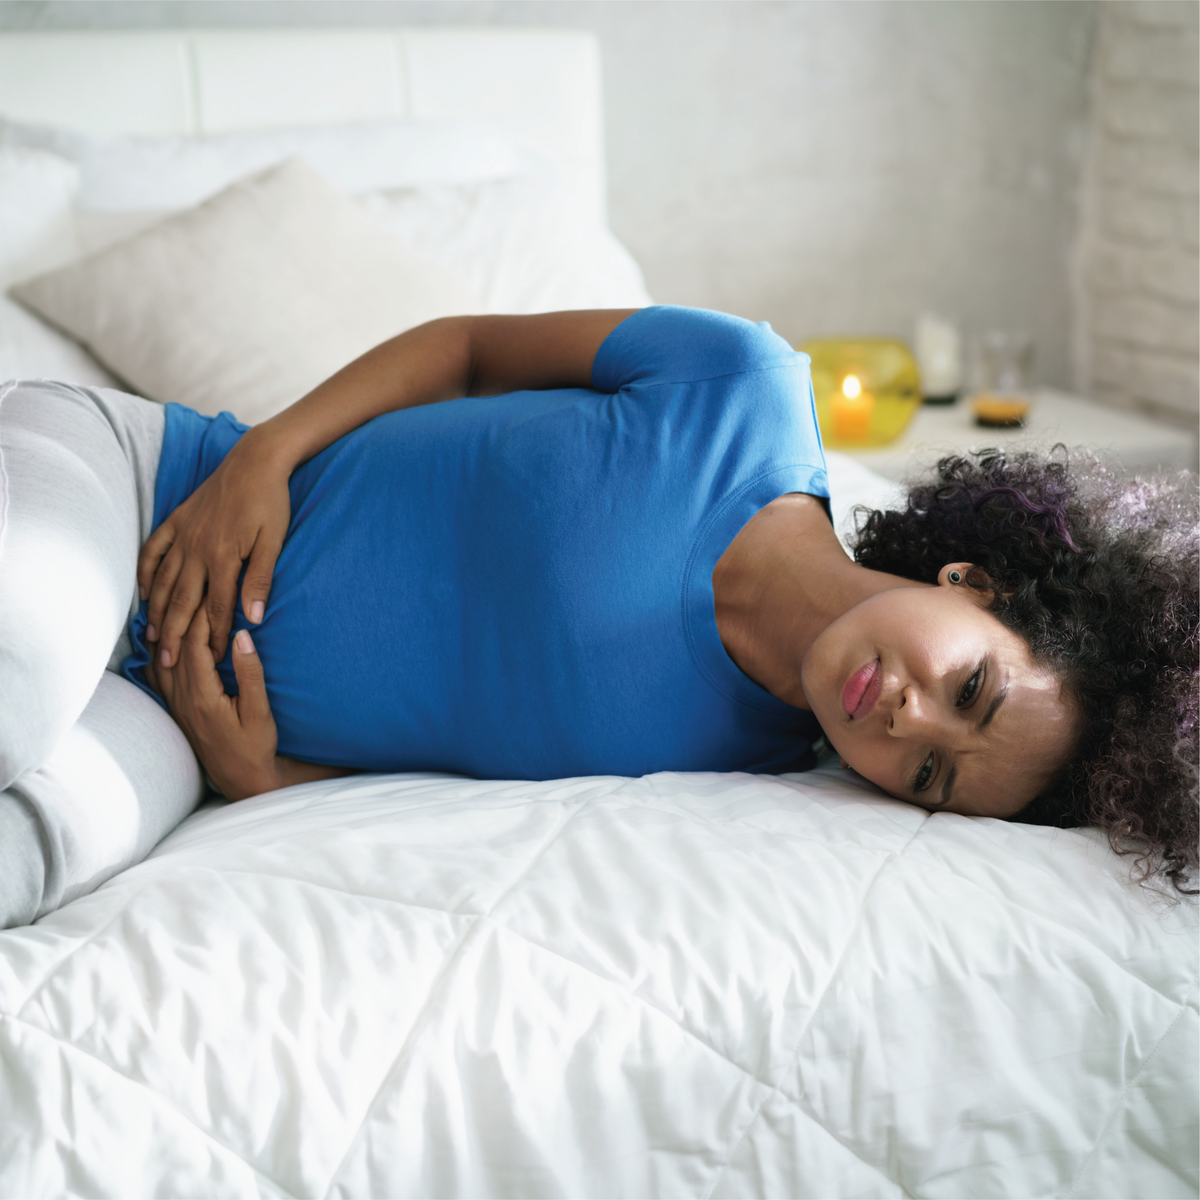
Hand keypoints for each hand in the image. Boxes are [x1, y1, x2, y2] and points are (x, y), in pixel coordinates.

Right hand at [138, 428, 291, 668]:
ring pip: (162, 580)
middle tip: (167, 662)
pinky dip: (145, 572)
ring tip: (150, 637)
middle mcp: (196, 548)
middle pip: (181, 601)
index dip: (213, 636)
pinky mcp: (176, 520)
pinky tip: (142, 593)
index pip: (216, 608)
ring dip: (155, 610)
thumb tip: (254, 618)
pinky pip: (153, 551)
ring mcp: (183, 534)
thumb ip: (260, 579)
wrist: (255, 460)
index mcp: (223, 557)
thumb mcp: (273, 542)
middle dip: (174, 634)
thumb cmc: (271, 502)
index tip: (209, 661)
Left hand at [144, 609, 281, 800]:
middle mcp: (182, 700)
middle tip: (197, 591)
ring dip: (170, 633)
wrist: (243, 780)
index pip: (195, 645)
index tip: (213, 593)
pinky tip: (162, 641)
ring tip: (177, 609)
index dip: (202, 616)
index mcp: (203, 697)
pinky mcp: (176, 712)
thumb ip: (250, 673)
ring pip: (162, 660)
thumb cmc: (256, 747)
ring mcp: (175, 707)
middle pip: (176, 648)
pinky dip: (159, 653)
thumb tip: (241, 636)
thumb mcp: (260, 711)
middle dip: (185, 617)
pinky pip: (159, 676)